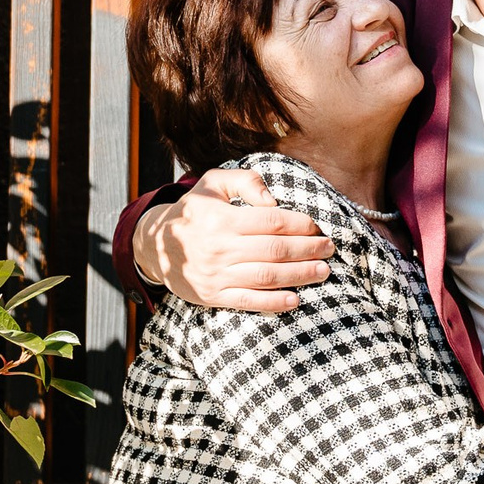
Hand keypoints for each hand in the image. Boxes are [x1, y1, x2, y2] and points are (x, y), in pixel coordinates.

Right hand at [133, 166, 334, 312]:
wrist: (154, 245)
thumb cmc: (194, 211)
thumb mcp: (213, 183)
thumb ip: (245, 181)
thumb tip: (273, 199)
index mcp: (221, 219)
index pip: (271, 221)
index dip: (300, 225)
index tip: (317, 227)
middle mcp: (219, 248)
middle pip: (275, 250)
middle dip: (308, 250)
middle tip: (329, 249)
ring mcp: (216, 275)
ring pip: (266, 276)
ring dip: (300, 275)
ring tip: (323, 271)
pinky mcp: (212, 296)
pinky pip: (247, 302)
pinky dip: (274, 303)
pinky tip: (296, 300)